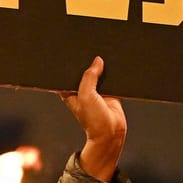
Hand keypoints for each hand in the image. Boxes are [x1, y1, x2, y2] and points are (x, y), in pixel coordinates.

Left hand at [60, 57, 125, 181]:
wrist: (111, 132)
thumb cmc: (93, 120)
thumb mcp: (86, 95)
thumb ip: (89, 77)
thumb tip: (97, 61)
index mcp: (69, 91)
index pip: (67, 73)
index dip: (70, 63)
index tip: (73, 50)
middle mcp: (81, 90)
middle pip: (84, 71)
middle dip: (88, 63)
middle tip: (91, 49)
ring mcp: (95, 90)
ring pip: (98, 73)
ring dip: (102, 67)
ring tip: (105, 54)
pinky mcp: (109, 91)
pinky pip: (111, 78)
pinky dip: (113, 73)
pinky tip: (115, 64)